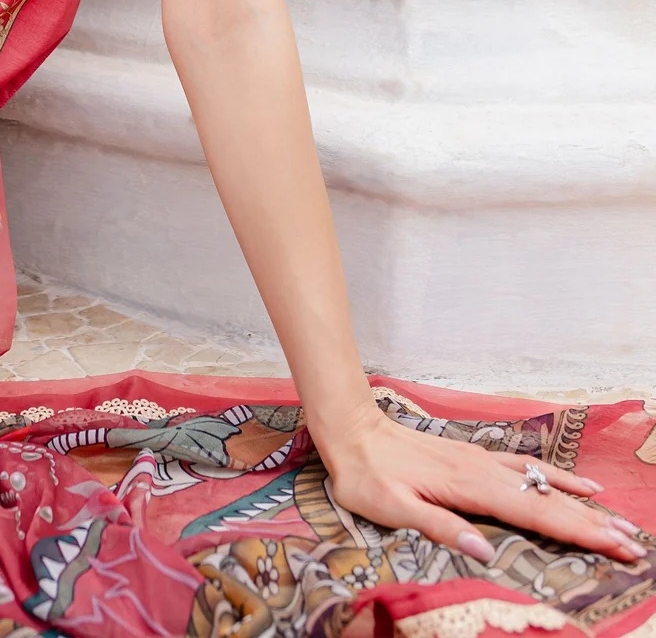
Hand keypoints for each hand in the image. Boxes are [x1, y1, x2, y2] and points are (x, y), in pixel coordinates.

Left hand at [320, 401, 648, 566]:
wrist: (351, 429)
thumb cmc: (367, 476)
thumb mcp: (394, 509)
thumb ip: (441, 527)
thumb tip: (485, 551)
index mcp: (469, 488)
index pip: (534, 514)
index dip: (577, 532)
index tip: (614, 545)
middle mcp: (483, 471)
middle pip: (547, 501)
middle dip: (591, 523)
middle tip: (632, 543)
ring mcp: (481, 461)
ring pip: (541, 483)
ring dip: (579, 504)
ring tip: (614, 519)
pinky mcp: (474, 457)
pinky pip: (525, 469)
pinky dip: (554, 479)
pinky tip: (573, 484)